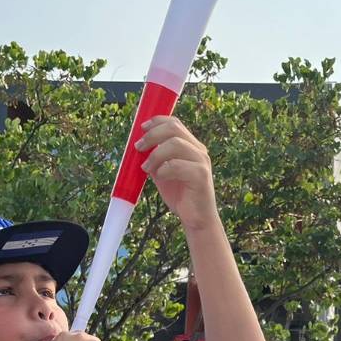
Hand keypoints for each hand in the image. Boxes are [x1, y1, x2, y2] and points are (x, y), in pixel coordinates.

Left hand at [135, 116, 216, 231]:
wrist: (196, 219)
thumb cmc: (180, 196)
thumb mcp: (163, 172)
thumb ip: (155, 158)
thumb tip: (139, 146)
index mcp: (191, 147)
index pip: (175, 123)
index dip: (157, 121)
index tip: (142, 128)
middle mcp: (199, 151)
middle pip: (174, 129)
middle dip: (152, 135)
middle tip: (138, 147)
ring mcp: (202, 162)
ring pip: (175, 144)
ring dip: (155, 155)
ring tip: (146, 168)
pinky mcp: (201, 175)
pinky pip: (176, 165)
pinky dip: (163, 169)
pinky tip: (158, 177)